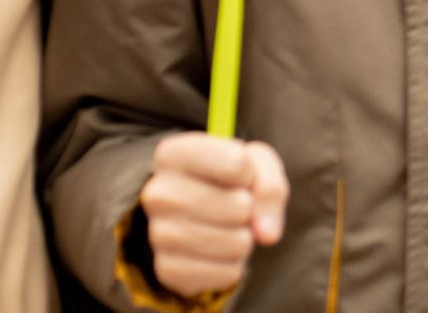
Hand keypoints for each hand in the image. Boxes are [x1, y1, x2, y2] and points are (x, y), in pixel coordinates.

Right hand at [140, 133, 289, 295]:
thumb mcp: (255, 164)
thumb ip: (270, 187)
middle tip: (234, 206)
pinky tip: (220, 253)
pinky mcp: (167, 270)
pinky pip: (225, 273)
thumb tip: (267, 234)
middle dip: (249, 209)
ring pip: (234, 243)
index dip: (250, 173)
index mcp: (173, 154)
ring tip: (228, 228)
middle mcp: (157, 193)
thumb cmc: (228, 179)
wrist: (197, 213)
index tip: (237, 174)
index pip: (236, 164)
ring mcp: (158, 234)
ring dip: (244, 239)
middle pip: (238, 207)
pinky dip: (234, 265)